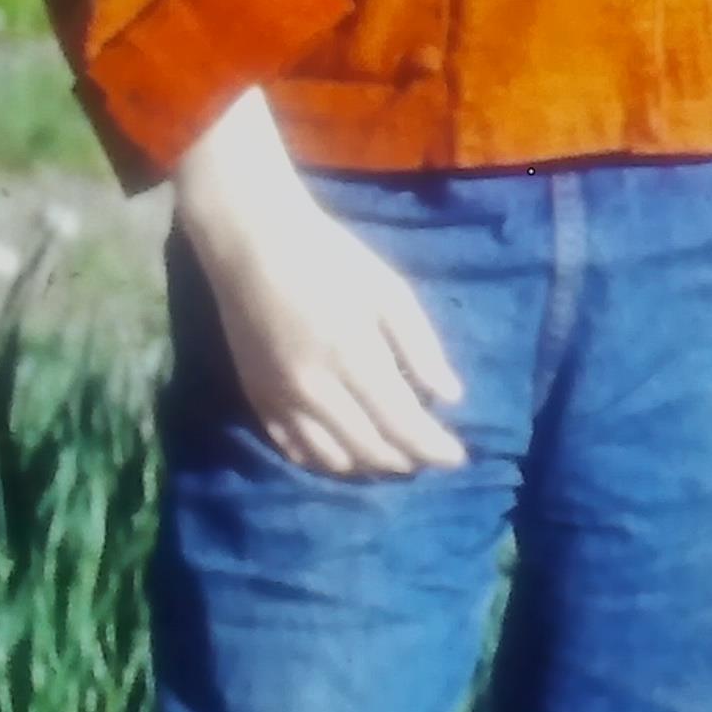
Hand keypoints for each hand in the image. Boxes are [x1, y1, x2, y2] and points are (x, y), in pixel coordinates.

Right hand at [170, 88, 468, 477]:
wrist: (254, 246)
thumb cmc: (333, 261)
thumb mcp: (390, 292)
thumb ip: (421, 347)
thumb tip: (450, 397)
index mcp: (354, 356)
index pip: (401, 423)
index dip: (432, 447)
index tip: (457, 457)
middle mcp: (315, 388)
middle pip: (369, 447)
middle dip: (406, 460)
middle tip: (430, 457)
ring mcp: (280, 397)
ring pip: (330, 458)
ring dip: (369, 465)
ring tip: (396, 458)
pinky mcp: (256, 398)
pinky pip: (293, 448)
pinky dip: (326, 460)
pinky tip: (348, 454)